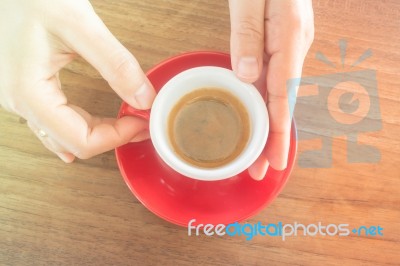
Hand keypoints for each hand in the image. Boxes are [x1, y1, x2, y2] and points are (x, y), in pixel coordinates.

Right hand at [0, 0, 155, 161]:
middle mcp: (19, 102)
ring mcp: (19, 97)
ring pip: (63, 136)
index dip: (116, 137)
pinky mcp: (25, 88)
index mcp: (29, 92)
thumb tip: (143, 98)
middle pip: (72, 142)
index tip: (140, 121)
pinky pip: (54, 121)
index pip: (80, 140)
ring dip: (97, 134)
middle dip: (111, 137)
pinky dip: (80, 126)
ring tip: (125, 122)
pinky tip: (92, 126)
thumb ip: (115, 64)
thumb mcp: (79, 25)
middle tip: (139, 121)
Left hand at [229, 0, 313, 179]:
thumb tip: (247, 77)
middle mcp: (294, 46)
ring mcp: (289, 46)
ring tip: (256, 154)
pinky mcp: (279, 44)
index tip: (272, 158)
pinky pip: (273, 80)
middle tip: (262, 169)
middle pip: (284, 100)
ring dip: (268, 124)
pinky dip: (266, 103)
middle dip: (274, 138)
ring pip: (278, 93)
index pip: (283, 93)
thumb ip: (248, 36)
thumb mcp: (249, 1)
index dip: (278, 129)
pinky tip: (258, 118)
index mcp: (289, 36)